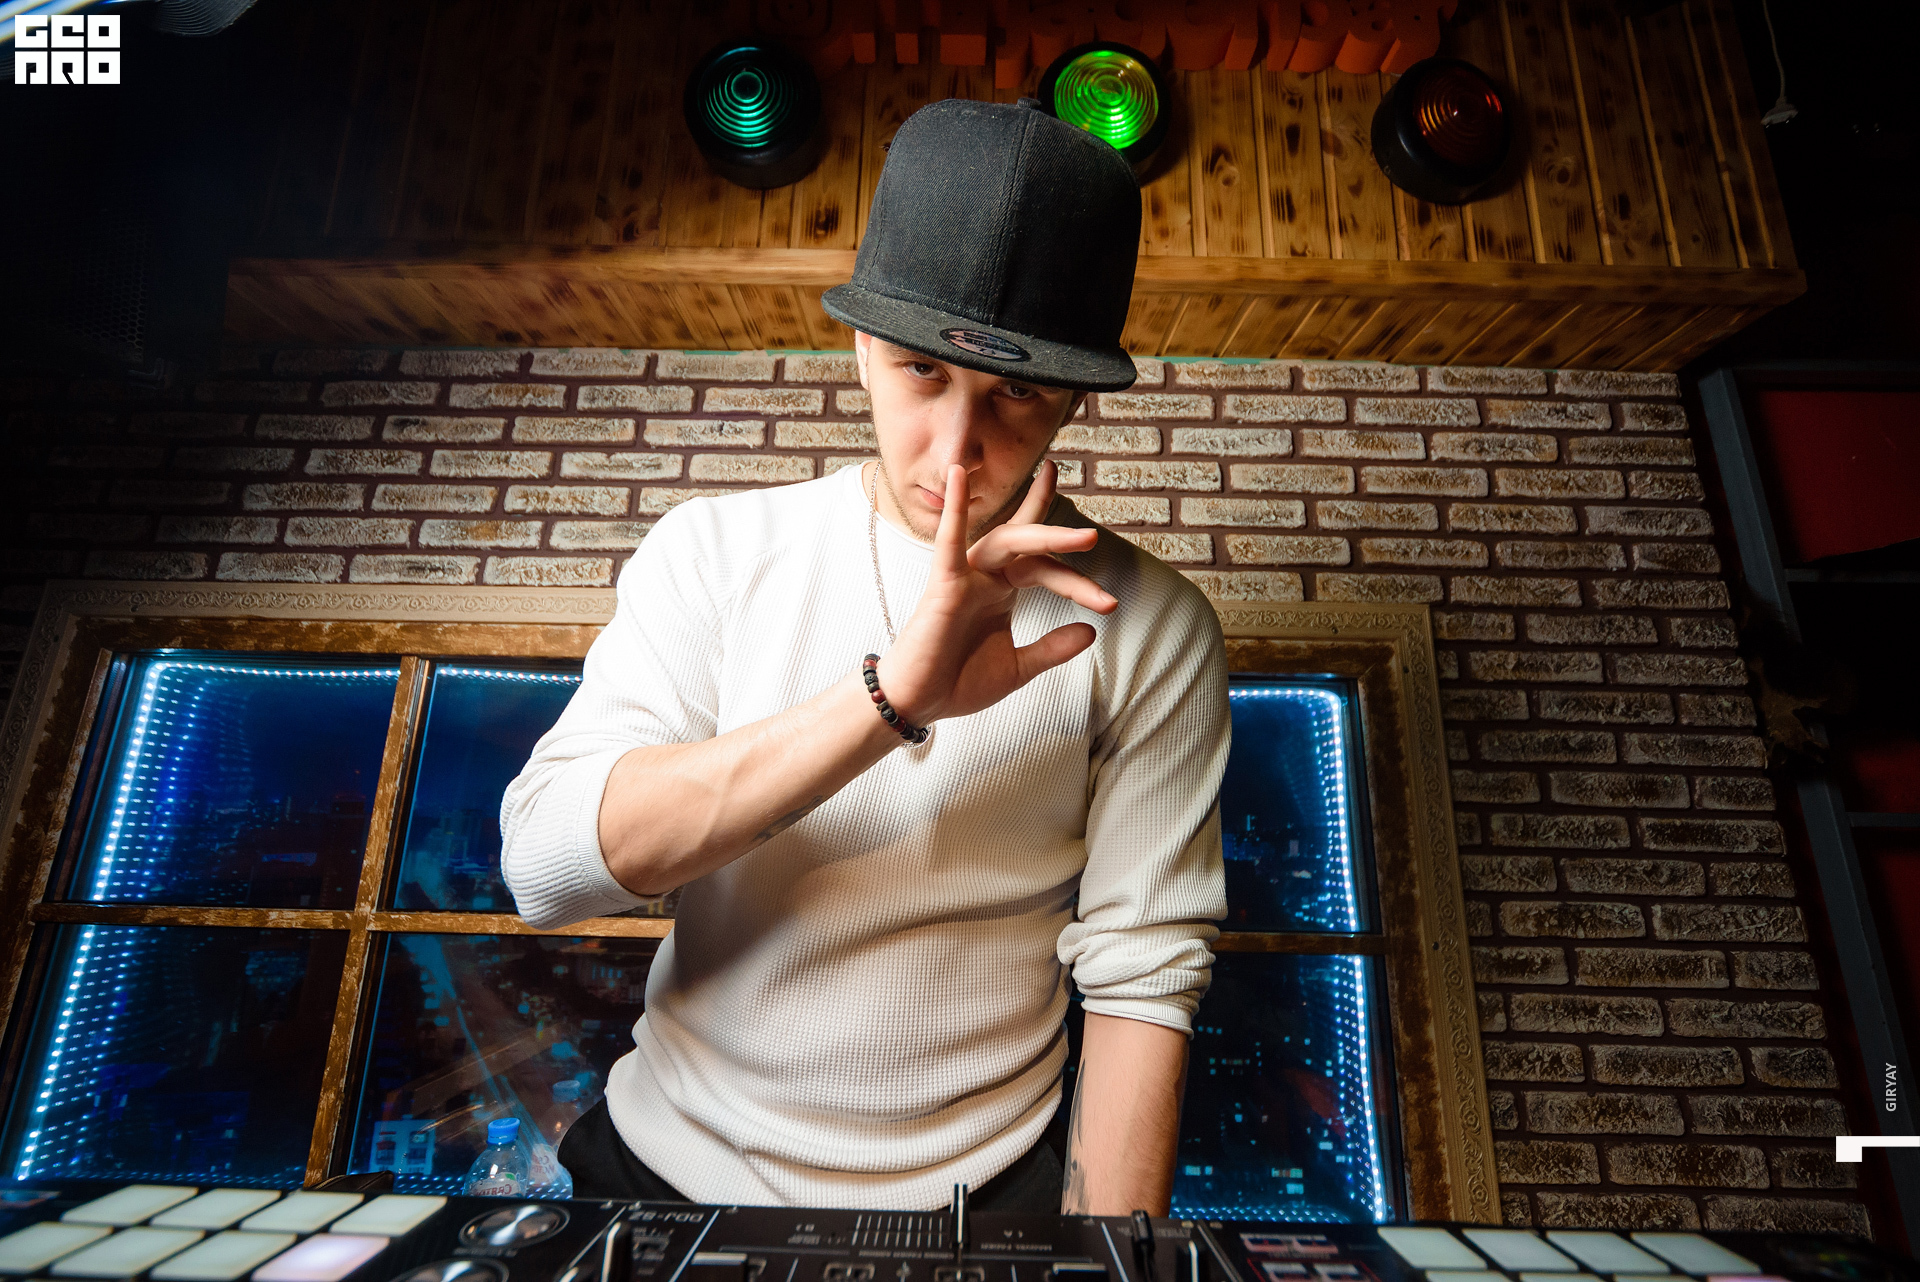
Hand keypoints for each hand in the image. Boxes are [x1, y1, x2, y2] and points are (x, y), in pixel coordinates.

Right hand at [876, 461, 1117, 725]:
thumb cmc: (957, 682)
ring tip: (1082, 537)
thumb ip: (1052, 648)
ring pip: (1005, 541)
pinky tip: (958, 475)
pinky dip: (953, 508)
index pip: (1044, 568)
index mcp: (1001, 591)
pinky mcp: (942, 586)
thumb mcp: (1017, 667)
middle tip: (1093, 536)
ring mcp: (964, 578)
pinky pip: (948, 542)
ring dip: (1042, 534)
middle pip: (1029, 546)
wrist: (918, 704)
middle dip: (1062, 540)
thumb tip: (1091, 631)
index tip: (1110, 603)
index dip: (1077, 579)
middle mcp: (985, 577)